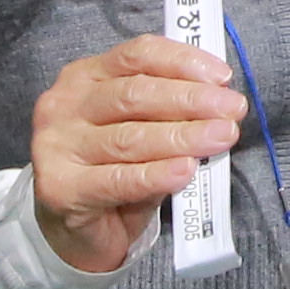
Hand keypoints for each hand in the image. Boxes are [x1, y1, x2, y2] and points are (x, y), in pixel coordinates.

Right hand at [29, 37, 241, 274]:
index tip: (222, 77)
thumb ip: (166, 114)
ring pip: (130, 137)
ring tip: (222, 137)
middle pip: (134, 94)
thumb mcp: (140, 130)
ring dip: (183, 136)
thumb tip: (218, 105)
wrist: (73, 232)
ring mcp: (57, 145)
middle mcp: (64, 104)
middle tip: (233, 110)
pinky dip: (157, 174)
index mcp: (84, 77)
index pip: (136, 56)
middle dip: (191, 100)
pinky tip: (185, 171)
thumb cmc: (112, 171)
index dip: (182, 62)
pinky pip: (119, 179)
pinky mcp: (60, 187)